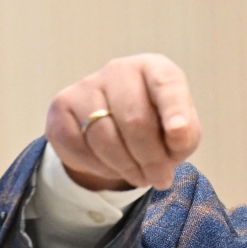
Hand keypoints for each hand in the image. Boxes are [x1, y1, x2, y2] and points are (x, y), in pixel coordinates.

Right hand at [45, 54, 200, 190]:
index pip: (166, 83)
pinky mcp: (62, 105)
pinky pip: (77, 145)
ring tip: (140, 176)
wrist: (116, 134)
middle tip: (160, 179)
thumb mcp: (181, 134)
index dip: (174, 109)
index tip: (178, 133)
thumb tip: (177, 133)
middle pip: (134, 119)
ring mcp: (87, 84)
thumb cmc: (157, 129)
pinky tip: (111, 167)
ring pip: (104, 136)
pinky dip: (98, 167)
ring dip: (126, 167)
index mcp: (154, 68)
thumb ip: (185, 134)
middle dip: (150, 158)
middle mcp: (120, 69)